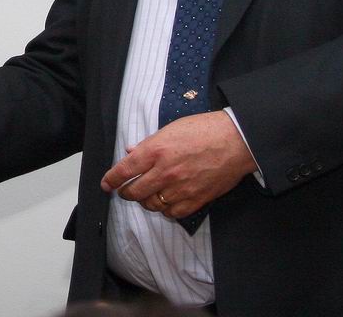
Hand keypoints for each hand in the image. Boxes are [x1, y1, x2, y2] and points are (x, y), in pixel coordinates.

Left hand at [100, 111, 254, 218]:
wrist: (236, 141)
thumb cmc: (204, 130)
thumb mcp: (171, 129)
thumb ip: (148, 144)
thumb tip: (131, 152)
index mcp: (156, 150)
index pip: (124, 170)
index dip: (111, 180)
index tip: (106, 185)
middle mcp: (165, 172)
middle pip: (134, 192)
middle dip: (126, 193)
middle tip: (125, 190)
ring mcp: (181, 188)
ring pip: (152, 204)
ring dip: (145, 201)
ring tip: (146, 194)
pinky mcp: (196, 200)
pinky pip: (172, 213)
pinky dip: (165, 209)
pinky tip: (165, 202)